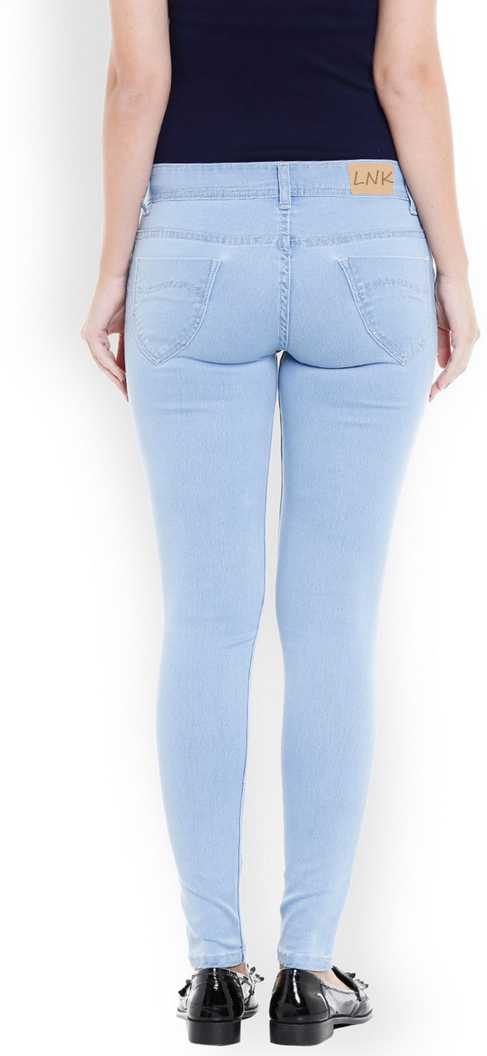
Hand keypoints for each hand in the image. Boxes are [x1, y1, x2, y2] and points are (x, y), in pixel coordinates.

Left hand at [81, 274, 127, 398]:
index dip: (120, 377)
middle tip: (129, 396)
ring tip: (127, 389)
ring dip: (114, 377)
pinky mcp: (92, 331)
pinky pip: (101, 355)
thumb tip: (133, 369)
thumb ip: (128, 349)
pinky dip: (111, 366)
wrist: (121, 280)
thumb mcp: (130, 331)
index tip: (131, 391)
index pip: (109, 362)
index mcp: (98, 337)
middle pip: (104, 366)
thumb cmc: (128, 300)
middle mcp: (91, 337)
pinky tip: (122, 376)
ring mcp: (89, 334)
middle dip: (117, 382)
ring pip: (101, 363)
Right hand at [430, 274, 479, 400]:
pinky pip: (459, 357)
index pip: (457, 363)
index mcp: (466, 336)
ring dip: (446, 381)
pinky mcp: (466, 332)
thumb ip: (442, 345)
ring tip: (433, 392)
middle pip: (459, 368)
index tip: (432, 390)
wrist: (449, 277)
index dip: (446, 378)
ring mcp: (471, 335)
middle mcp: (472, 337)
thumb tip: (442, 363)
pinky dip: (450, 371)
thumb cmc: (442, 297)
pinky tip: (441, 380)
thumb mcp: (439, 326)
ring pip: (460, 365)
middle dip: (445, 383)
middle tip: (430, 396)